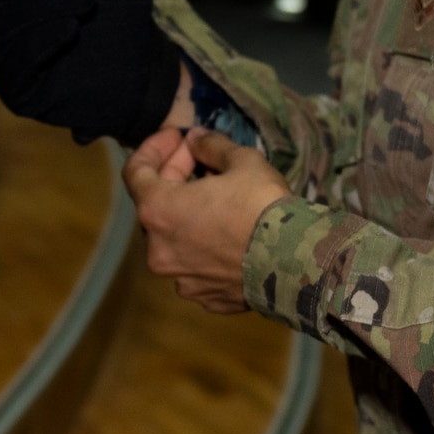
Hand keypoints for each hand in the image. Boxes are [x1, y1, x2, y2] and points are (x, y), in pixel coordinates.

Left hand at [124, 128, 292, 314]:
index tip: (177, 136)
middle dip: (177, 176)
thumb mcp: (241, 161)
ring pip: (178, 237)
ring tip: (222, 197)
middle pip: (156, 204)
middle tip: (203, 158)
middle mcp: (159, 250)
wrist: (298, 264)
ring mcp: (181, 278)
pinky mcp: (205, 297)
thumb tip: (196, 140)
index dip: (153, 147)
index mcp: (158, 211)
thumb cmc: (263, 207)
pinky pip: (198, 263)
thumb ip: (210, 146)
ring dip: (192, 213)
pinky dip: (207, 245)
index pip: (135, 172)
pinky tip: (231, 233)